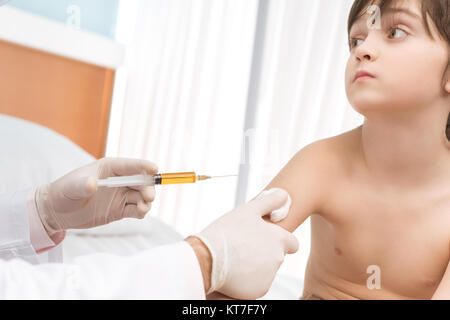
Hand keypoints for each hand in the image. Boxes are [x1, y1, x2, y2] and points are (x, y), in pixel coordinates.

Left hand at [35, 158, 157, 234]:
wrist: (57, 212)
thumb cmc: (63, 192)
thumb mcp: (71, 187)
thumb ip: (82, 185)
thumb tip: (92, 184)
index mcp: (108, 168)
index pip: (130, 165)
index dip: (143, 166)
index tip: (154, 169)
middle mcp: (118, 180)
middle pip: (140, 181)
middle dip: (147, 187)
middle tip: (149, 196)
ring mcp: (120, 195)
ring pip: (140, 196)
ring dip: (146, 201)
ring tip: (143, 208)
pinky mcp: (120, 210)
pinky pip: (136, 209)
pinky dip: (141, 211)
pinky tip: (140, 212)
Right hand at [194, 188, 297, 298]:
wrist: (207, 259)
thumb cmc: (226, 232)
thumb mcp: (248, 210)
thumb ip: (269, 201)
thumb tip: (284, 194)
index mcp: (279, 240)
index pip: (292, 243)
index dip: (279, 241)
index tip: (263, 240)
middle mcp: (278, 259)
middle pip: (276, 257)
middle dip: (263, 253)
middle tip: (242, 247)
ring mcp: (269, 277)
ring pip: (265, 271)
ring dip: (254, 267)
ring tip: (234, 259)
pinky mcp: (258, 291)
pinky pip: (255, 285)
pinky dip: (246, 281)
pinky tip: (232, 272)